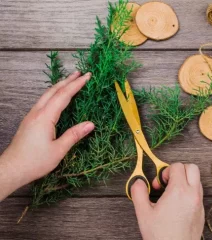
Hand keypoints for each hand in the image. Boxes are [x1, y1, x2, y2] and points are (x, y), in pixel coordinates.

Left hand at [0, 72, 93, 200]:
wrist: (12, 169)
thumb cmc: (35, 161)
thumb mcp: (58, 150)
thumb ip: (74, 135)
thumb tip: (90, 124)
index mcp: (45, 117)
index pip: (63, 95)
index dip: (76, 85)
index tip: (87, 76)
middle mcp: (37, 113)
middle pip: (53, 91)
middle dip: (67, 80)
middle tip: (80, 72)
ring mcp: (31, 116)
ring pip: (46, 95)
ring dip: (59, 86)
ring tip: (69, 80)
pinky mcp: (29, 121)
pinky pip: (43, 101)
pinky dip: (53, 94)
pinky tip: (56, 97)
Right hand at [131, 163, 204, 239]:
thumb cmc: (161, 236)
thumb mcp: (143, 213)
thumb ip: (139, 193)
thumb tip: (139, 182)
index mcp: (179, 191)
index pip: (178, 166)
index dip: (165, 171)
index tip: (159, 184)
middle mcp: (192, 194)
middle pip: (192, 167)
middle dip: (179, 170)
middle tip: (168, 182)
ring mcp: (199, 203)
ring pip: (197, 180)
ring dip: (185, 181)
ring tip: (172, 193)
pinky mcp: (202, 211)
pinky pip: (198, 193)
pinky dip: (189, 192)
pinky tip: (178, 204)